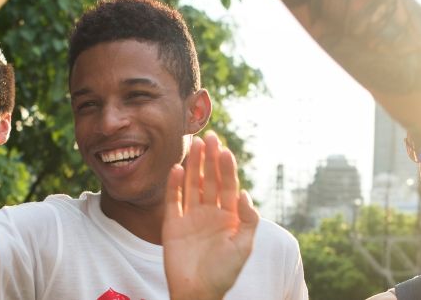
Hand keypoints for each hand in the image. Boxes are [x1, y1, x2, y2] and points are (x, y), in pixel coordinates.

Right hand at [162, 131, 258, 299]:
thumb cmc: (224, 273)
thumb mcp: (243, 247)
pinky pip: (173, 200)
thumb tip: (246, 194)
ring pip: (193, 184)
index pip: (229, 186)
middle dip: (211, 159)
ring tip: (195, 144)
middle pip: (210, 180)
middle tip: (210, 136)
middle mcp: (210, 213)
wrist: (197, 292)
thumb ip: (248, 220)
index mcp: (229, 217)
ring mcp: (191, 217)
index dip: (227, 168)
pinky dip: (174, 185)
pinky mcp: (173, 224)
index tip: (225, 150)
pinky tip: (177, 168)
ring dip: (194, 165)